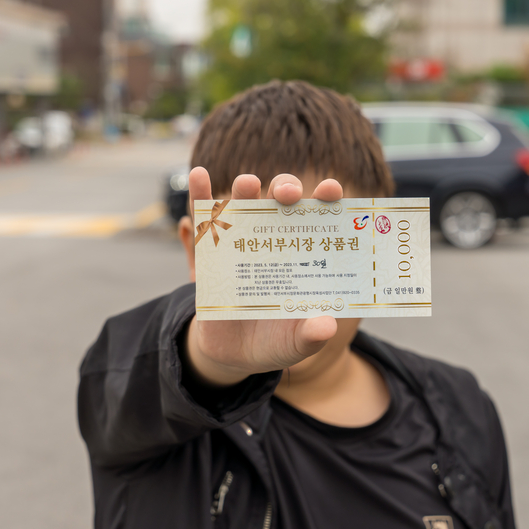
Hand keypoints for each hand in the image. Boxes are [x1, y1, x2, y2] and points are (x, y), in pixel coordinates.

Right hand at [184, 168, 343, 386]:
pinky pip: (203, 219)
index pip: (320, 218)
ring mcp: (241, 242)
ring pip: (244, 204)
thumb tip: (326, 327)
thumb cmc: (275, 342)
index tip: (330, 190)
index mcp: (303, 255)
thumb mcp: (294, 344)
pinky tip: (197, 174)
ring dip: (245, 189)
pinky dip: (199, 195)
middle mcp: (274, 239)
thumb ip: (310, 336)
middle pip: (282, 202)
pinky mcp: (210, 252)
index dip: (327, 199)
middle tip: (287, 194)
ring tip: (247, 183)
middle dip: (286, 189)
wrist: (235, 355)